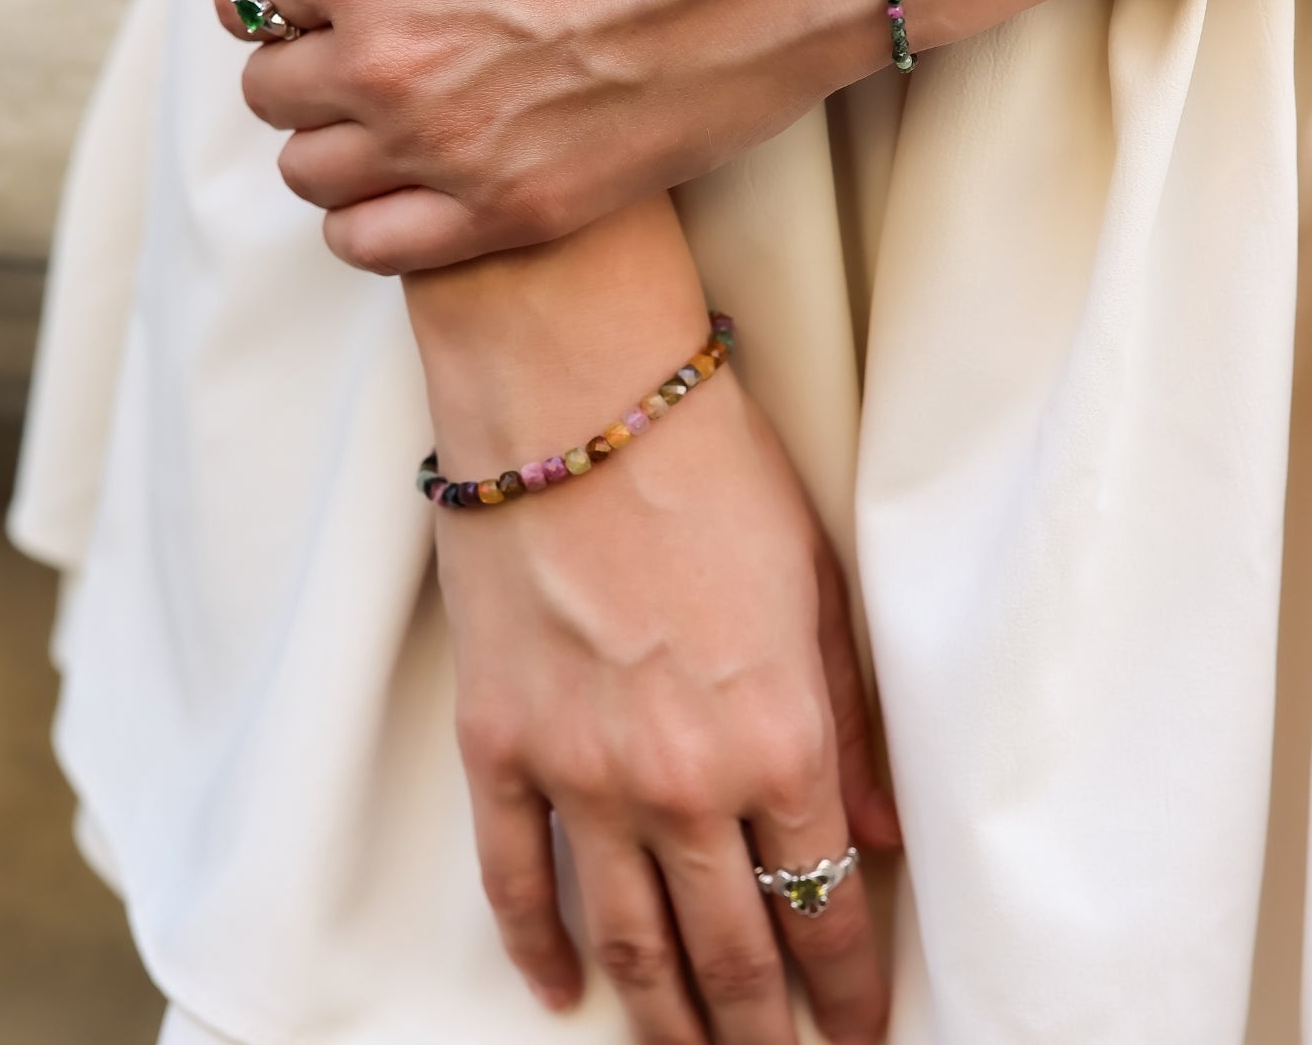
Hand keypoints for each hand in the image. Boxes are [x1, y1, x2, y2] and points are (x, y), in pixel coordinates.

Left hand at [206, 0, 887, 273]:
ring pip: (308, 176)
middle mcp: (390, 66)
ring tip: (391, 107)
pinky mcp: (518, 213)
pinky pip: (374, 248)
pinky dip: (367, 220)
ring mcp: (452, 152)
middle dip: (299, 57)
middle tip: (366, 36)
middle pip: (267, 90)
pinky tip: (412, 179)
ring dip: (328, 140)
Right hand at [434, 362, 899, 1044]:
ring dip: (666, 1020)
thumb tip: (880, 832)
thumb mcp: (819, 581)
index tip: (855, 1029)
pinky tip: (560, 990)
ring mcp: (579, 770)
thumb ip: (852, 717)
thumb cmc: (707, 467)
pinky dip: (536, 948)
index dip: (847, 984)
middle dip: (763, 1030)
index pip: (825, 903)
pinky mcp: (499, 743)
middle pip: (731, 947)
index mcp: (780, 738)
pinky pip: (514, 877)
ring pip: (629, 940)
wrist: (574, 397)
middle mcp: (682, 781)